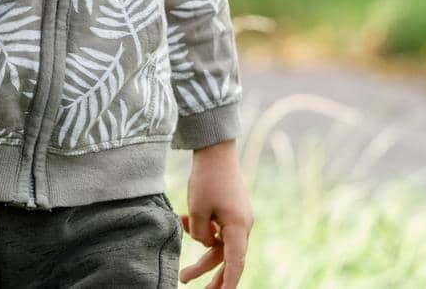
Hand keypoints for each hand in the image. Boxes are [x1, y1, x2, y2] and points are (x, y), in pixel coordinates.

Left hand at [178, 140, 253, 287]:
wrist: (215, 150)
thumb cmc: (207, 178)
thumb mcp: (197, 209)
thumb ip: (200, 233)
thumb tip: (205, 242)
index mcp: (238, 226)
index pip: (235, 263)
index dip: (229, 283)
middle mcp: (242, 225)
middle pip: (227, 258)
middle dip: (212, 278)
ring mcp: (237, 218)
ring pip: (219, 246)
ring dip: (202, 257)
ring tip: (183, 274)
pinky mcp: (230, 211)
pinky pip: (217, 230)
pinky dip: (201, 230)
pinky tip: (183, 219)